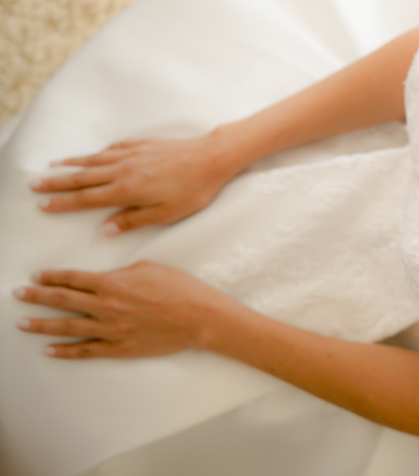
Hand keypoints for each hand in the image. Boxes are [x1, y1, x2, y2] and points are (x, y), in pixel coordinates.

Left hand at [12, 262, 235, 358]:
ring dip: (42, 324)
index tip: (36, 276)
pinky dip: (65, 351)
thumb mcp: (149, 268)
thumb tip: (106, 276)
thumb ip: (122, 272)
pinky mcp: (119, 348)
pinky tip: (49, 350)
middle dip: (37, 297)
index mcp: (112, 283)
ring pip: (68, 327)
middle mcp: (106, 306)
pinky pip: (85, 350)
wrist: (198, 316)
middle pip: (63, 301)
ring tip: (22, 323)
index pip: (73, 279)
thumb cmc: (178, 288)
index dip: (52, 277)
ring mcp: (110, 330)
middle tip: (18, 295)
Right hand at [29, 136, 238, 235]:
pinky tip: (92, 155)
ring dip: (72, 164)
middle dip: (56, 182)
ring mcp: (133, 154)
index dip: (62, 203)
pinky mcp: (144, 144)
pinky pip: (113, 149)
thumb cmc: (193, 190)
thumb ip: (133, 220)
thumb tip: (105, 229)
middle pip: (83, 178)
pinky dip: (98, 153)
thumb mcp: (166, 214)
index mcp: (126, 191)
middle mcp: (124, 170)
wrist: (212, 158)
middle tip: (33, 184)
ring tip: (52, 166)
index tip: (43, 204)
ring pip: (94, 160)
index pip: (86, 199)